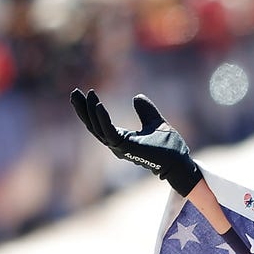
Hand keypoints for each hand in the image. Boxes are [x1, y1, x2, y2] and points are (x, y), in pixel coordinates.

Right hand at [69, 88, 202, 196]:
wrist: (179, 160)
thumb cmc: (169, 146)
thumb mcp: (154, 121)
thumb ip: (145, 110)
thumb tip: (136, 97)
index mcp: (121, 139)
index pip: (99, 124)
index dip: (90, 110)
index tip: (86, 93)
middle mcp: (116, 145)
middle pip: (93, 126)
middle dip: (82, 110)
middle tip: (74, 93)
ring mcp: (120, 148)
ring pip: (98, 129)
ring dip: (90, 111)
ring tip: (87, 95)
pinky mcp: (126, 148)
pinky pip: (109, 132)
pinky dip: (102, 119)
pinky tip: (98, 105)